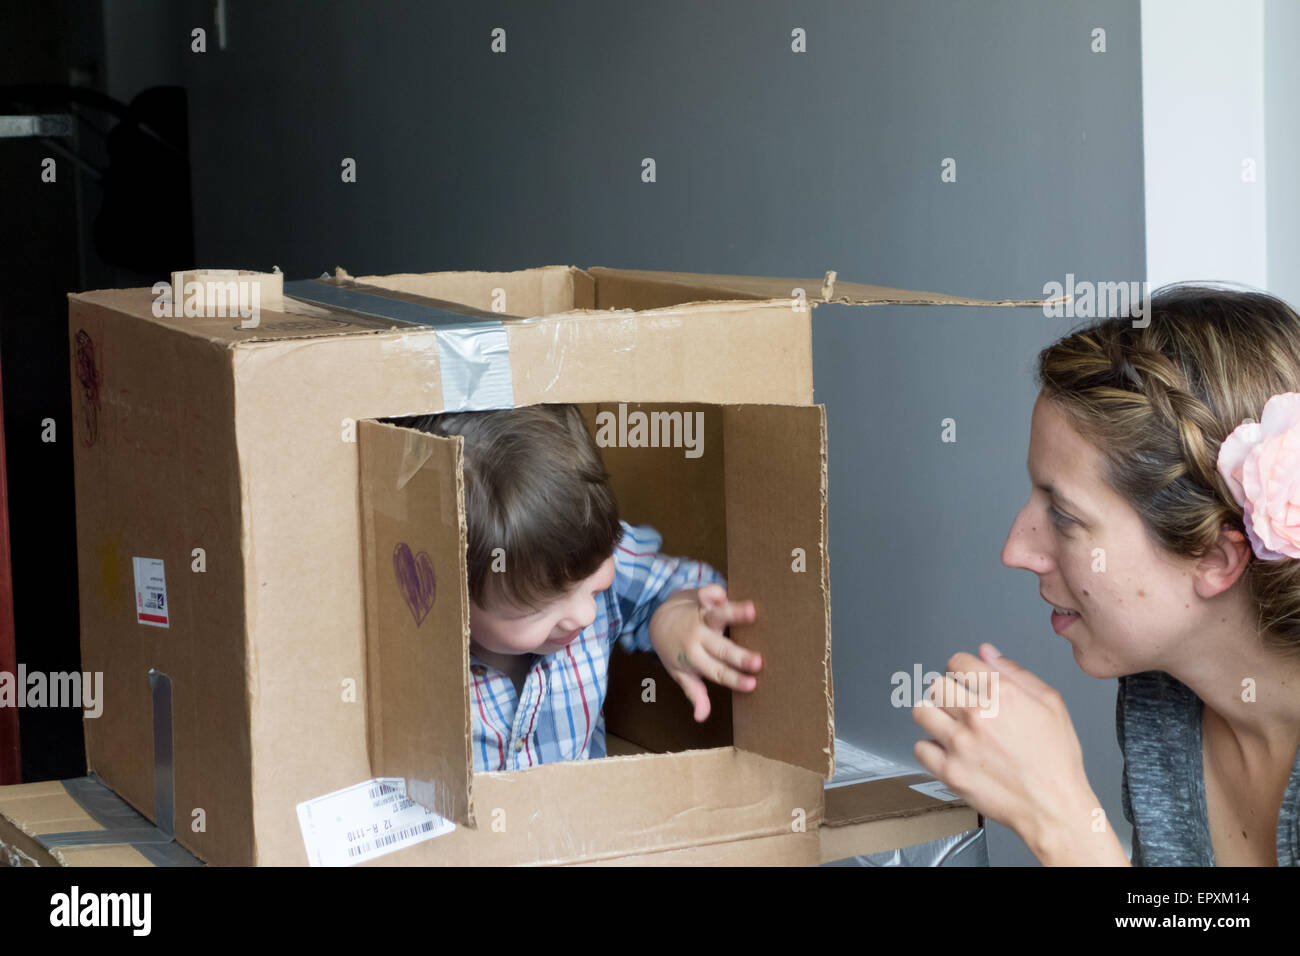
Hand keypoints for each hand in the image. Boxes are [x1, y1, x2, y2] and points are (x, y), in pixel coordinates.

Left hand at [648, 583, 760, 721]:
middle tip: (759, 661)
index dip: (735, 679)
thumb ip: (694, 693)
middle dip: (739, 655)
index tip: (753, 684)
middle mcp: (698, 638)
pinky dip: (715, 591)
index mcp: (694, 658)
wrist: (660, 620)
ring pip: (716, 615)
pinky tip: (726, 591)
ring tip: (752, 611)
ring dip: (732, 613)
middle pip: (720, 648)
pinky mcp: (701, 598)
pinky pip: (708, 593)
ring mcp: (700, 616)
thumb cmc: (676, 650)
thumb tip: (701, 718)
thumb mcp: (681, 673)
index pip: (717, 671)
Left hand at [911, 643, 1117, 863]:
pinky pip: (920, 748)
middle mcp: (977, 715)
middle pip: (936, 685)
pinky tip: (949, 752)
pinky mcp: (949, 771)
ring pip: (921, 712)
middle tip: (960, 707)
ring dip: (934, 717)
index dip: (962, 669)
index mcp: (1002, 694)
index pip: (957, 662)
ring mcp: (960, 744)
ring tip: (950, 727)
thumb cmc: (1056, 760)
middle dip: (948, 692)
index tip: (965, 679)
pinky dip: (931, 749)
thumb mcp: (1050, 704)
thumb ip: (1015, 672)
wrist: (1054, 807)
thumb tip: (986, 652)